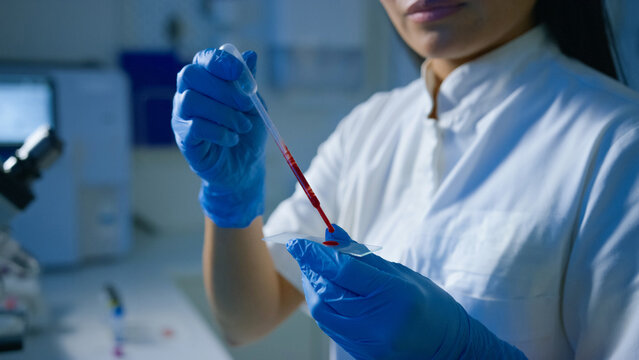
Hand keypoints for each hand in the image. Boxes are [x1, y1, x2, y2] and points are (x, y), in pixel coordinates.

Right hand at [172, 48, 266, 227]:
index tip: (241, 75)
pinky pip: (195, 127)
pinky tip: (232, 139)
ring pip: (191, 101)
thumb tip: (250, 56)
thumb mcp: (253, 105)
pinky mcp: (184, 139)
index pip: (203, 59)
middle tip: (246, 105)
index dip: (220, 62)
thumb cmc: (246, 132)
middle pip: (190, 75)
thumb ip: (247, 82)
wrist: (244, 167)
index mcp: (205, 81)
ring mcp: (182, 117)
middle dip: (222, 88)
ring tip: (242, 127)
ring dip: (224, 113)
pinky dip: (219, 132)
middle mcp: (188, 94)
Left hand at [286, 225, 526, 359]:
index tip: (297, 241)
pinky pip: (329, 325)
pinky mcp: (360, 352)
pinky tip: (324, 290)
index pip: (344, 271)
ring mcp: (367, 341)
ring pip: (323, 310)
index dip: (316, 254)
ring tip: (314, 269)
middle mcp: (377, 321)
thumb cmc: (429, 304)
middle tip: (305, 251)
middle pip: (328, 290)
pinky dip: (322, 303)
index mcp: (393, 295)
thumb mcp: (400, 274)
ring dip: (312, 286)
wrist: (447, 347)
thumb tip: (332, 233)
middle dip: (311, 268)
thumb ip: (362, 256)